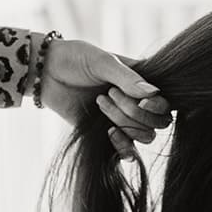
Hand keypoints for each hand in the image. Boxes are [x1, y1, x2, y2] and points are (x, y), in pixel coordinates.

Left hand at [38, 37, 170, 156]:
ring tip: (99, 103)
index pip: (166, 102)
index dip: (158, 106)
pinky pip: (128, 152)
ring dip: (124, 123)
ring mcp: (124, 120)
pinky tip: (107, 132)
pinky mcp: (107, 135)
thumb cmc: (76, 59)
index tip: (141, 100)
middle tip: (107, 93)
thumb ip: (128, 78)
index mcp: (142, 81)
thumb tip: (154, 94)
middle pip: (157, 122)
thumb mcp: (102, 62)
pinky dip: (123, 147)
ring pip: (144, 136)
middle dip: (134, 112)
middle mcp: (137, 102)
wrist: (45, 72)